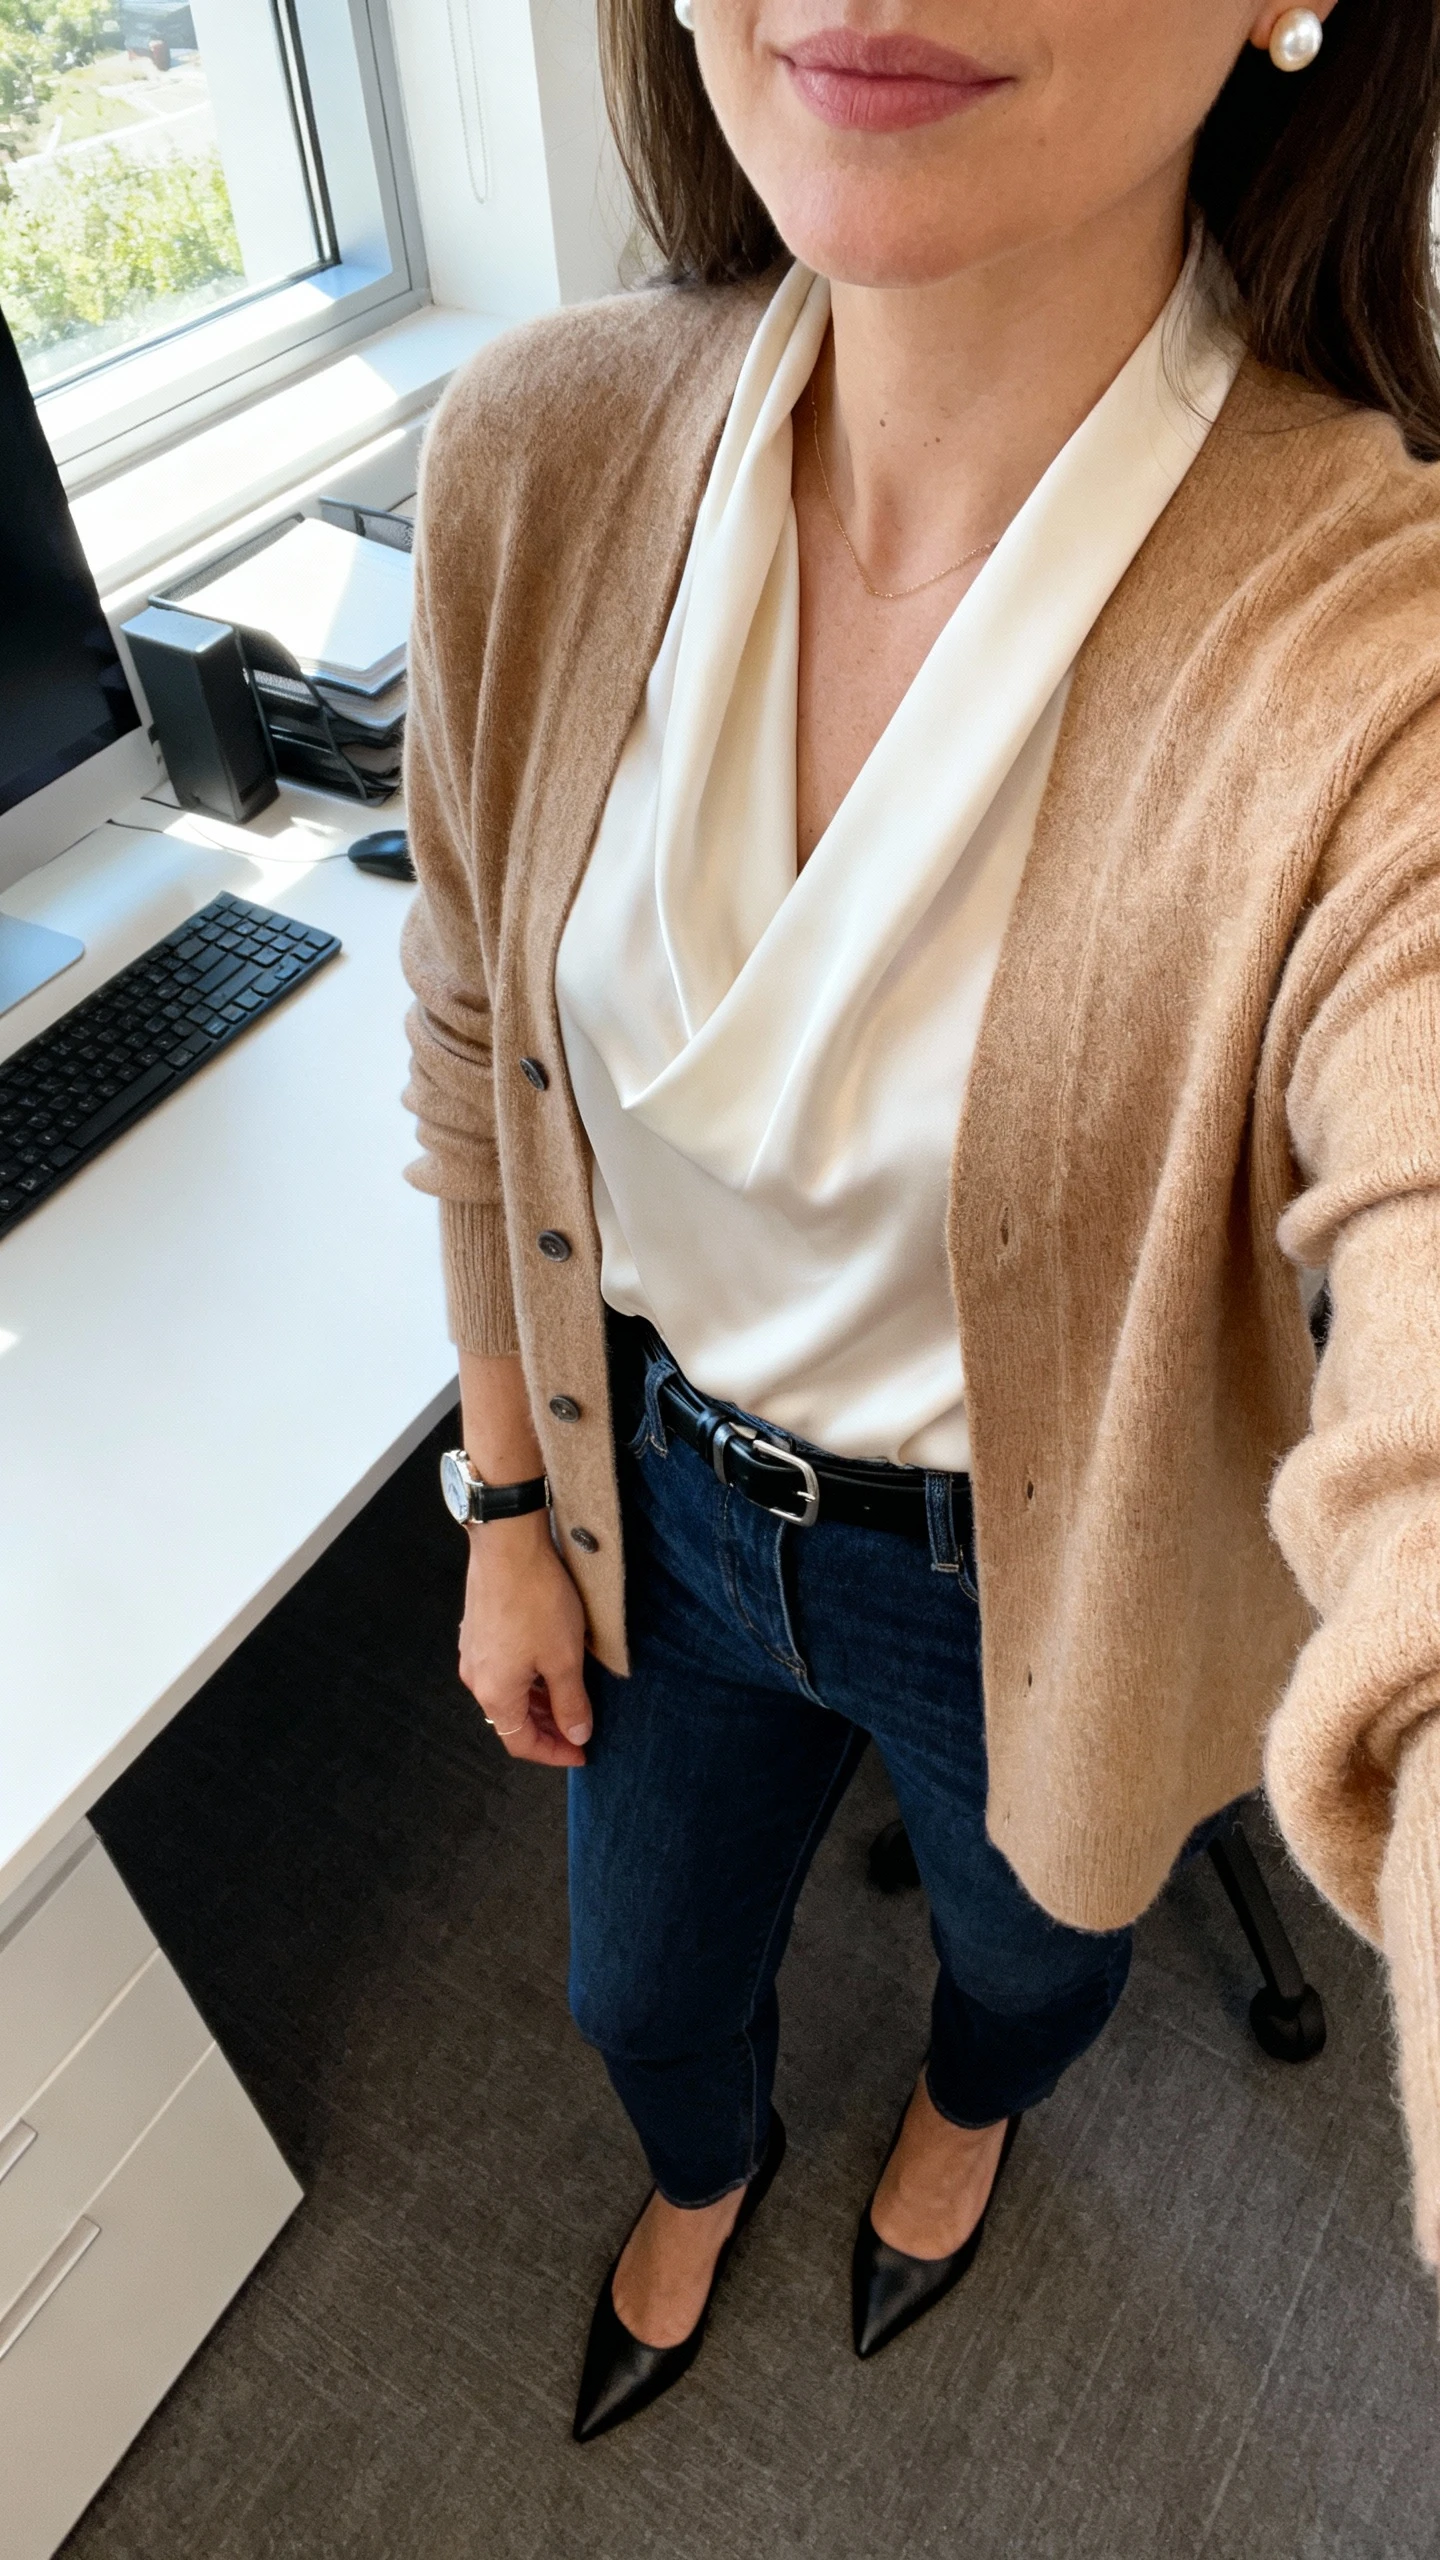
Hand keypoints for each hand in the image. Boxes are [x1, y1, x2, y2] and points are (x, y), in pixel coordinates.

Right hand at [457, 1510, 591, 1766]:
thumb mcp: (564, 1659)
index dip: (554, 1753)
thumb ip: (571, 1703)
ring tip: (571, 1698)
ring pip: (508, 1692)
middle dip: (548, 1729)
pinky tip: (550, 1666)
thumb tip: (576, 1734)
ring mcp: (474, 1651)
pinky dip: (528, 1678)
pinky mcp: (478, 1628)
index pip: (521, 1743)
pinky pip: (503, 1668)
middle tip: (580, 1729)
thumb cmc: (536, 1600)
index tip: (581, 1752)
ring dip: (538, 1702)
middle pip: (512, 1719)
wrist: (509, 1544)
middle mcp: (476, 1677)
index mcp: (495, 1693)